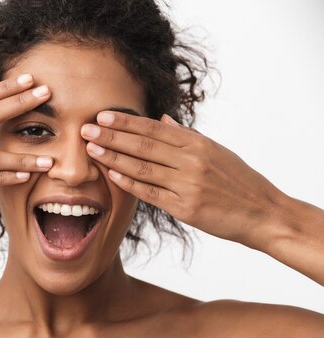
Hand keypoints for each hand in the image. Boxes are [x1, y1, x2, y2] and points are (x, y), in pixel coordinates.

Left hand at [81, 111, 284, 247]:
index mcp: (197, 144)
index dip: (126, 122)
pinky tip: (111, 173)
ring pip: (143, 167)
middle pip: (143, 144)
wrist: (262, 213)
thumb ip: (186, 137)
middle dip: (111, 136)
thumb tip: (162, 120)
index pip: (153, 128)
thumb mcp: (216, 152)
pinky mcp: (185, 208)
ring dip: (114, 156)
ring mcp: (187, 184)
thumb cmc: (237, 181)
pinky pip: (151, 193)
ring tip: (91, 149)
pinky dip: (129, 182)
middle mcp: (191, 161)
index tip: (102, 115)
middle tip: (85, 129)